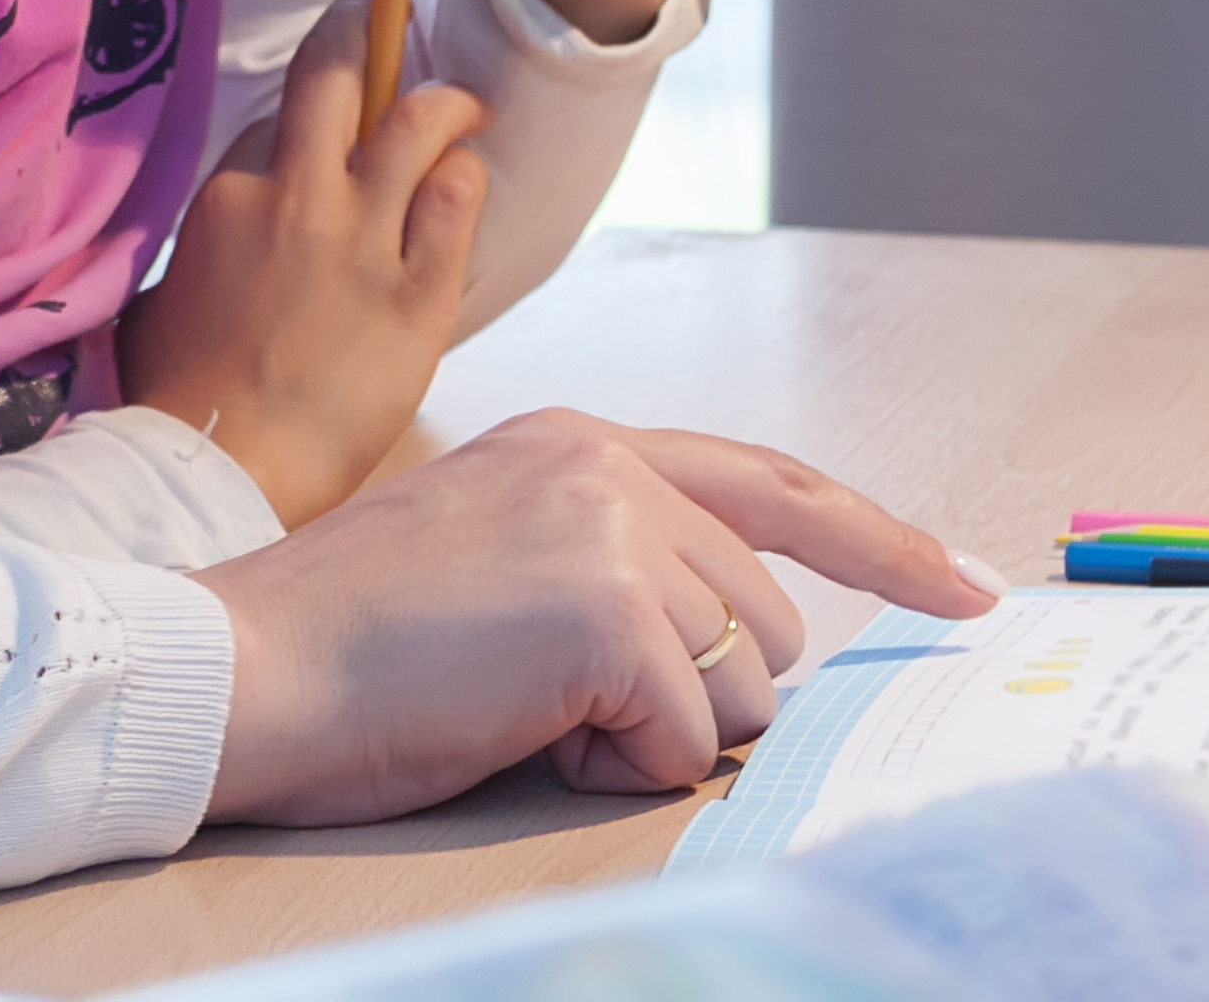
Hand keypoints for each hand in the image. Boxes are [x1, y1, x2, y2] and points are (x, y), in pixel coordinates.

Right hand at [118, 0, 487, 527]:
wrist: (221, 470)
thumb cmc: (178, 399)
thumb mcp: (168, 296)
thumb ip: (207, 246)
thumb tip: (226, 232)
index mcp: (230, 197)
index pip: (279, 117)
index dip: (310, 113)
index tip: (328, 118)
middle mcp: (297, 199)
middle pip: (337, 73)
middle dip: (364, 31)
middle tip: (385, 27)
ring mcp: (360, 244)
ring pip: (414, 121)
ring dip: (445, 100)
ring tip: (464, 108)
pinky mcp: (416, 296)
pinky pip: (455, 201)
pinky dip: (464, 178)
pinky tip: (465, 182)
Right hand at [193, 411, 1001, 820]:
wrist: (247, 664)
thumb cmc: (352, 646)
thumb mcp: (496, 561)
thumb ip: (611, 562)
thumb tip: (730, 656)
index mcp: (581, 443)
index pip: (769, 484)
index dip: (878, 542)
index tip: (961, 585)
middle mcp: (610, 464)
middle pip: (765, 620)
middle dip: (696, 695)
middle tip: (550, 705)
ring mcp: (615, 528)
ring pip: (741, 685)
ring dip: (651, 732)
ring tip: (523, 707)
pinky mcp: (610, 609)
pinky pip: (686, 741)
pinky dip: (614, 766)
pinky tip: (520, 729)